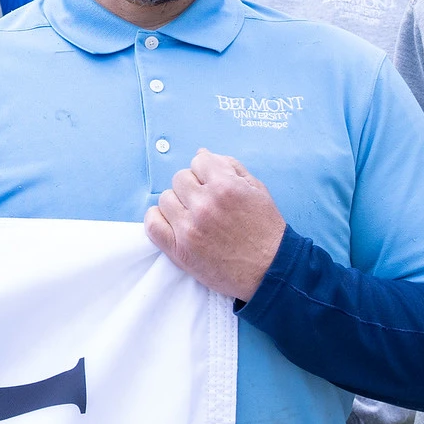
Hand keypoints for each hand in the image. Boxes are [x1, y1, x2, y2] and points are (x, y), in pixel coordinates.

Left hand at [147, 148, 286, 300]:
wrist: (270, 270)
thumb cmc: (266, 230)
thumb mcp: (257, 190)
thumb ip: (230, 167)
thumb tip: (202, 153)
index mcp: (225, 187)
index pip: (198, 161)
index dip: (206, 171)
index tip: (212, 183)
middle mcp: (204, 205)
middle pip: (180, 178)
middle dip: (192, 186)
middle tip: (205, 201)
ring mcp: (188, 228)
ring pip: (165, 199)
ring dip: (178, 203)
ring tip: (193, 215)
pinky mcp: (179, 250)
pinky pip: (152, 224)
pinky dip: (158, 219)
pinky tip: (172, 222)